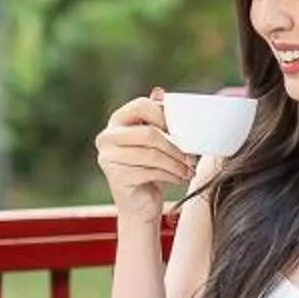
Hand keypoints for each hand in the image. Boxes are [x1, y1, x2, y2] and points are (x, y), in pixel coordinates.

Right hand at [95, 92, 196, 223]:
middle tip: (192, 157)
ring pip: (152, 154)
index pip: (141, 105)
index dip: (164, 115)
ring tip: (189, 169)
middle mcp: (106, 137)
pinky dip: (171, 175)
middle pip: (149, 133)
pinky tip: (179, 179)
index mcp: (116, 121)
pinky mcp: (115, 177)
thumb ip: (157, 119)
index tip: (180, 131)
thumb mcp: (157, 142)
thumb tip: (159, 92)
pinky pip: (150, 171)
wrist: (140, 206)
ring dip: (176, 163)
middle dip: (175, 146)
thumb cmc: (152, 169)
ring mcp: (108, 158)